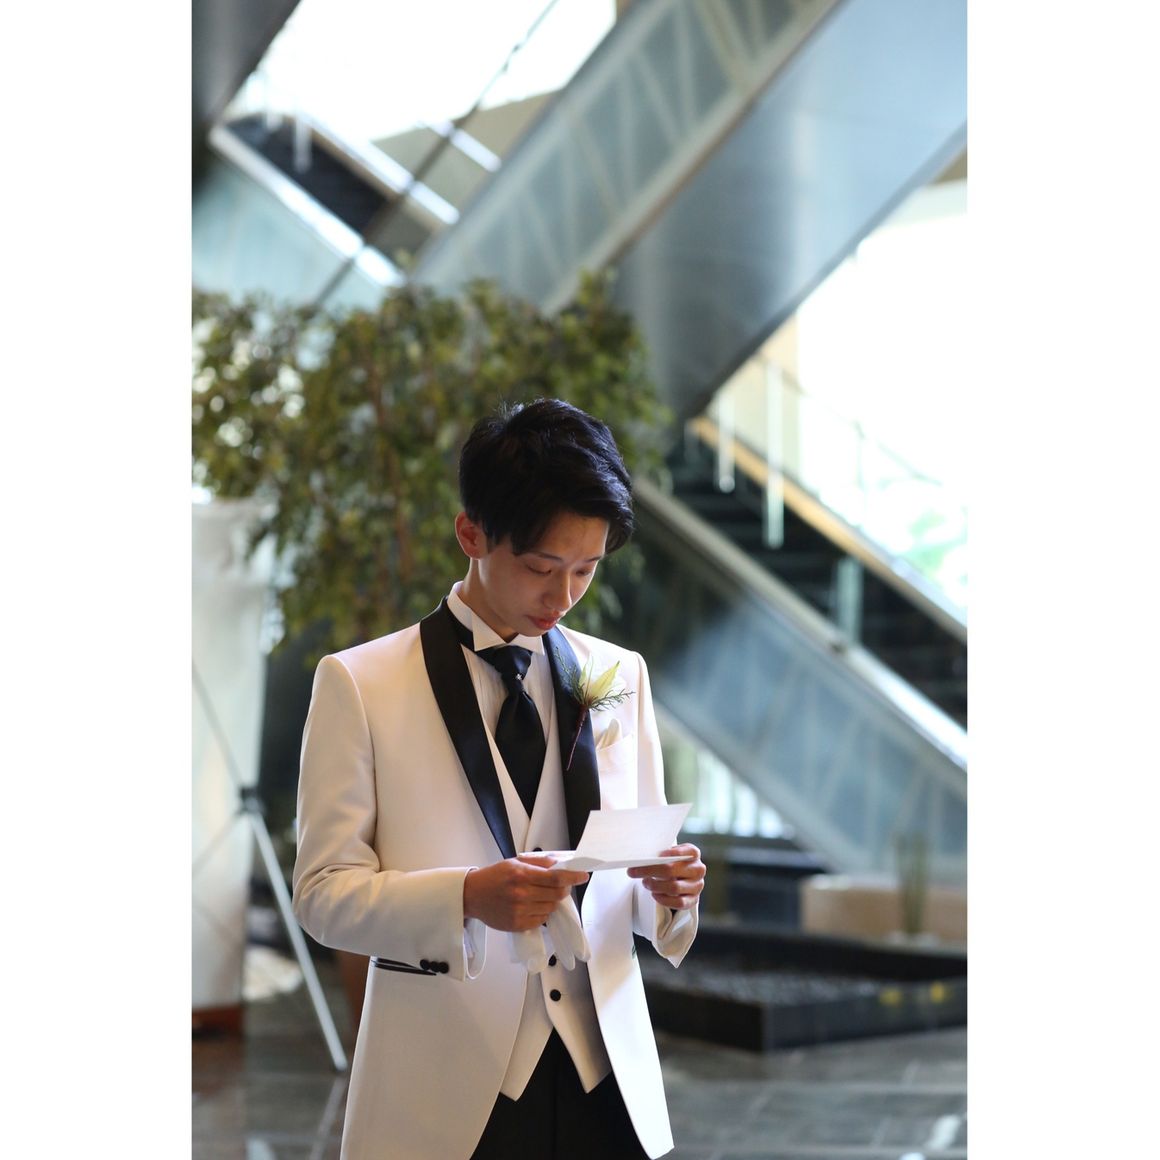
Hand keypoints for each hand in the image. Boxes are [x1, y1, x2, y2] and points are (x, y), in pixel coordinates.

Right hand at [463, 856, 589, 932]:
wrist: (472, 895)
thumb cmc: (494, 876)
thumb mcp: (515, 862)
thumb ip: (539, 863)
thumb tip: (561, 864)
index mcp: (522, 875)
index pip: (556, 877)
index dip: (573, 877)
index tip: (583, 875)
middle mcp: (522, 894)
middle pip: (557, 894)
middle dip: (564, 889)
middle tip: (561, 884)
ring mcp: (520, 911)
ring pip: (551, 908)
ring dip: (552, 901)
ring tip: (540, 895)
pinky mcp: (518, 924)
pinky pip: (541, 920)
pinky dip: (542, 913)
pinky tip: (533, 905)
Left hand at [626, 843, 704, 910]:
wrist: (681, 878)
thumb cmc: (673, 863)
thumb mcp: (669, 855)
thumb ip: (660, 855)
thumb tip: (641, 858)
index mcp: (693, 854)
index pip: (689, 851)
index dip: (675, 852)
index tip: (659, 854)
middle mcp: (698, 869)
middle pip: (672, 870)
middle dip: (651, 870)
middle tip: (635, 871)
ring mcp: (697, 886)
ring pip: (674, 888)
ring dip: (655, 886)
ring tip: (645, 882)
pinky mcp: (693, 900)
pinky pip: (678, 903)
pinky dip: (663, 899)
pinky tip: (654, 894)